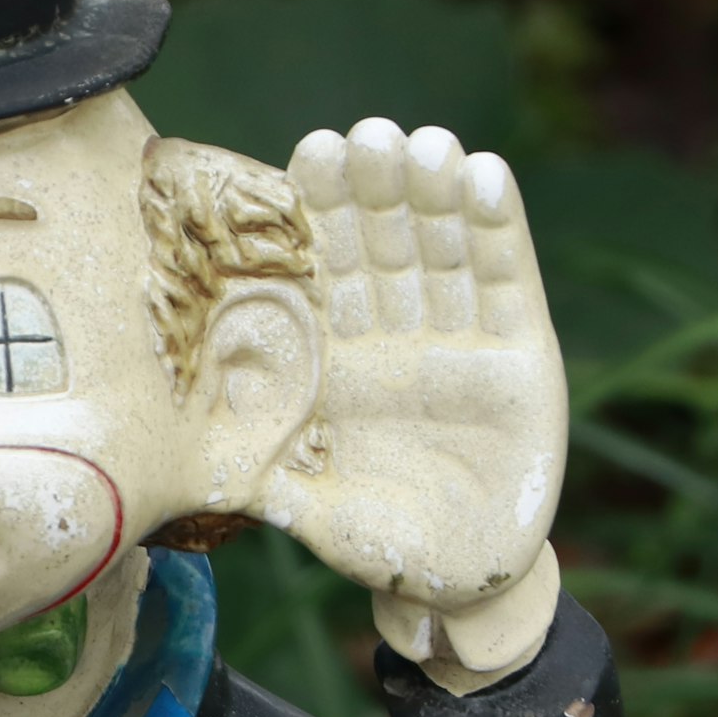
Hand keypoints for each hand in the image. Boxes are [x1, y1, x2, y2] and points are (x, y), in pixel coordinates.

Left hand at [269, 119, 571, 684]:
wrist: (462, 581)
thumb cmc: (376, 542)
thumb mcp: (312, 508)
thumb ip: (267, 474)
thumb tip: (197, 454)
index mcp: (333, 355)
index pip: (322, 269)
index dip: (316, 214)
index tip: (306, 158)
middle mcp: (392, 332)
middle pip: (382, 240)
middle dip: (374, 187)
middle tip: (365, 135)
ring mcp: (458, 334)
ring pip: (443, 245)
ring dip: (436, 192)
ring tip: (426, 146)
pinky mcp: (519, 348)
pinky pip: (505, 277)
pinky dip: (498, 229)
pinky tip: (486, 177)